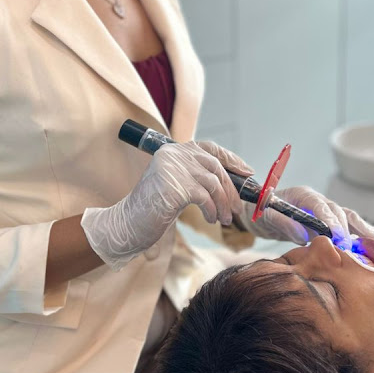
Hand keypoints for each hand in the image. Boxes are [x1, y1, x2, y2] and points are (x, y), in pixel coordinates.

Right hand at [81, 141, 250, 269]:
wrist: (126, 224)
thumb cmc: (152, 209)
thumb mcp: (177, 186)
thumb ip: (196, 177)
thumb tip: (231, 181)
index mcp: (173, 151)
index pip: (209, 148)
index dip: (231, 159)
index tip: (247, 172)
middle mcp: (173, 154)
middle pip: (215, 166)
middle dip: (230, 188)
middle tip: (236, 208)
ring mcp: (173, 169)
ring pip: (213, 182)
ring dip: (223, 203)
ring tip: (223, 219)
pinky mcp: (175, 186)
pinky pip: (205, 197)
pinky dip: (212, 210)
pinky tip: (211, 219)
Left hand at [239, 186, 373, 245]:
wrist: (259, 209)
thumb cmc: (260, 211)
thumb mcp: (266, 216)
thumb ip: (283, 223)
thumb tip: (302, 236)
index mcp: (304, 196)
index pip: (322, 207)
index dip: (332, 222)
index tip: (340, 237)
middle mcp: (318, 200)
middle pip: (338, 212)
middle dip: (348, 230)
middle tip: (356, 250)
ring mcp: (324, 209)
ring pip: (348, 217)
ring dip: (363, 229)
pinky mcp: (327, 220)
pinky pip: (347, 224)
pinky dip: (361, 232)